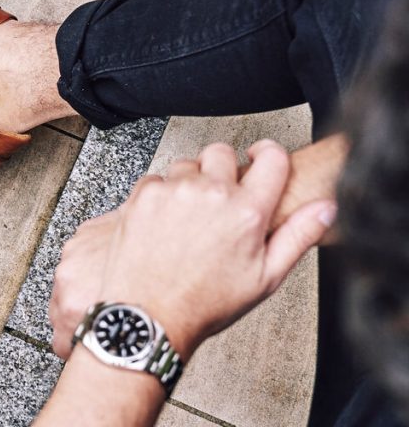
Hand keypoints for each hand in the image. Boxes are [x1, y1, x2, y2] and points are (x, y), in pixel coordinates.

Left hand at [50, 140, 335, 360]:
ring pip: (186, 165)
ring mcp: (174, 191)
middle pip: (222, 152)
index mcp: (247, 211)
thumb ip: (299, 236)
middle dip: (223, 170)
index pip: (271, 157)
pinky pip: (156, 179)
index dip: (268, 153)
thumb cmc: (204, 303)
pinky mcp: (143, 195)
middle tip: (218, 200)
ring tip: (188, 218)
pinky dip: (160, 195)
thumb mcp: (264, 278)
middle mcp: (210, 193)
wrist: (149, 315)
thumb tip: (326, 209)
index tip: (260, 156)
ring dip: (189, 182)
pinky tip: (163, 223)